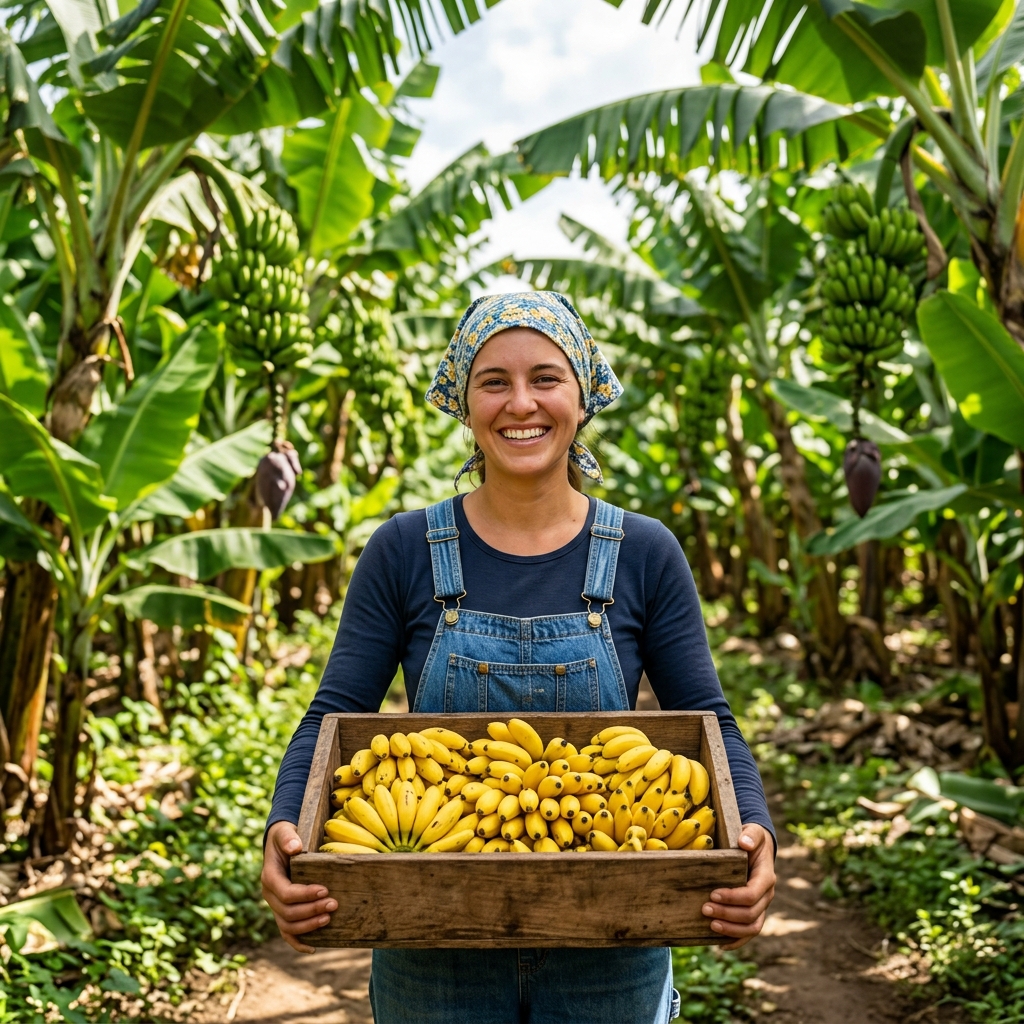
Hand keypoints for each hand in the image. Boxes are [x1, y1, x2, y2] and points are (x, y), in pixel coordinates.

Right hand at [262, 821, 336, 953]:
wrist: (280, 843)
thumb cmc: (285, 836)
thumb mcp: (284, 832)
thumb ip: (288, 838)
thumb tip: (295, 847)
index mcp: (269, 877)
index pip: (285, 893)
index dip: (304, 895)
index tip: (325, 890)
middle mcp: (270, 895)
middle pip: (288, 912)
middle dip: (311, 910)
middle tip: (334, 904)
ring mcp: (275, 906)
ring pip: (288, 926)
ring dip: (308, 926)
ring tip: (329, 918)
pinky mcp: (283, 912)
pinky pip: (287, 933)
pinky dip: (298, 943)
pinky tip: (313, 947)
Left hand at [701, 823, 775, 949]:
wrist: (757, 847)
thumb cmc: (752, 839)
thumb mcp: (753, 832)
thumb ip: (750, 835)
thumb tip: (743, 843)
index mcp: (766, 877)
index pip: (752, 894)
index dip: (733, 898)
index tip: (713, 894)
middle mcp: (767, 895)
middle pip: (750, 914)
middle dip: (727, 914)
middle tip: (704, 909)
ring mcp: (762, 906)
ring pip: (752, 927)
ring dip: (731, 929)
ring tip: (710, 924)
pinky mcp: (754, 913)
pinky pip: (749, 933)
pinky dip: (736, 941)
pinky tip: (720, 944)